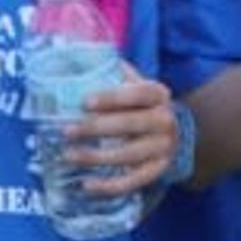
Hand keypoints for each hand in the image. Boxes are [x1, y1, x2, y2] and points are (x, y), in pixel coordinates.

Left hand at [64, 75, 181, 200]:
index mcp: (159, 95)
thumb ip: (114, 73)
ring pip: (128, 155)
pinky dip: (110, 186)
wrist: (174, 134)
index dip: (112, 98)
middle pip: (130, 125)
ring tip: (68, 156)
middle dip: (96, 128)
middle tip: (66, 131)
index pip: (138, 94)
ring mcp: (163, 148)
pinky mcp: (158, 171)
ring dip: (96, 157)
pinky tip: (86, 186)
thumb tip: (75, 53)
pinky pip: (133, 182)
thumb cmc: (141, 107)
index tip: (84, 102)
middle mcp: (165, 121)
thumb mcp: (135, 86)